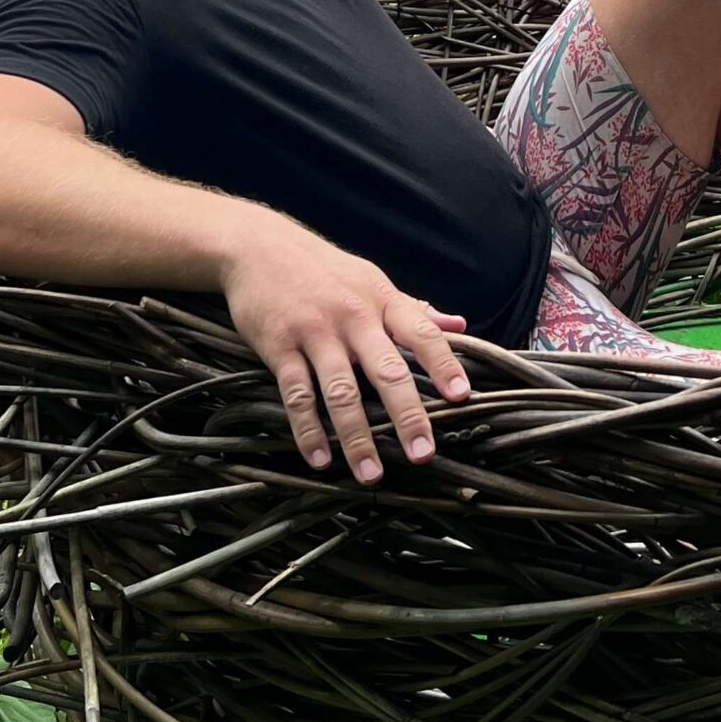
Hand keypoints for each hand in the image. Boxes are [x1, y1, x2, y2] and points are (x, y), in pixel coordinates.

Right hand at [219, 214, 470, 481]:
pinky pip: (297, 394)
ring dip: (357, 436)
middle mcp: (352, 316)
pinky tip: (320, 460)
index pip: (421, 333)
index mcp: (381, 300)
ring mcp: (314, 332)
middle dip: (407, 414)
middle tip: (423, 454)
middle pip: (386, 369)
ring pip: (340, 391)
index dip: (443, 364)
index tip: (462, 397)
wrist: (259, 246)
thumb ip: (414, 309)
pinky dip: (308, 430)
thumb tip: (460, 325)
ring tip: (371, 475)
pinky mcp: (279, 346)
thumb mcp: (372, 280)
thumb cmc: (325, 269)